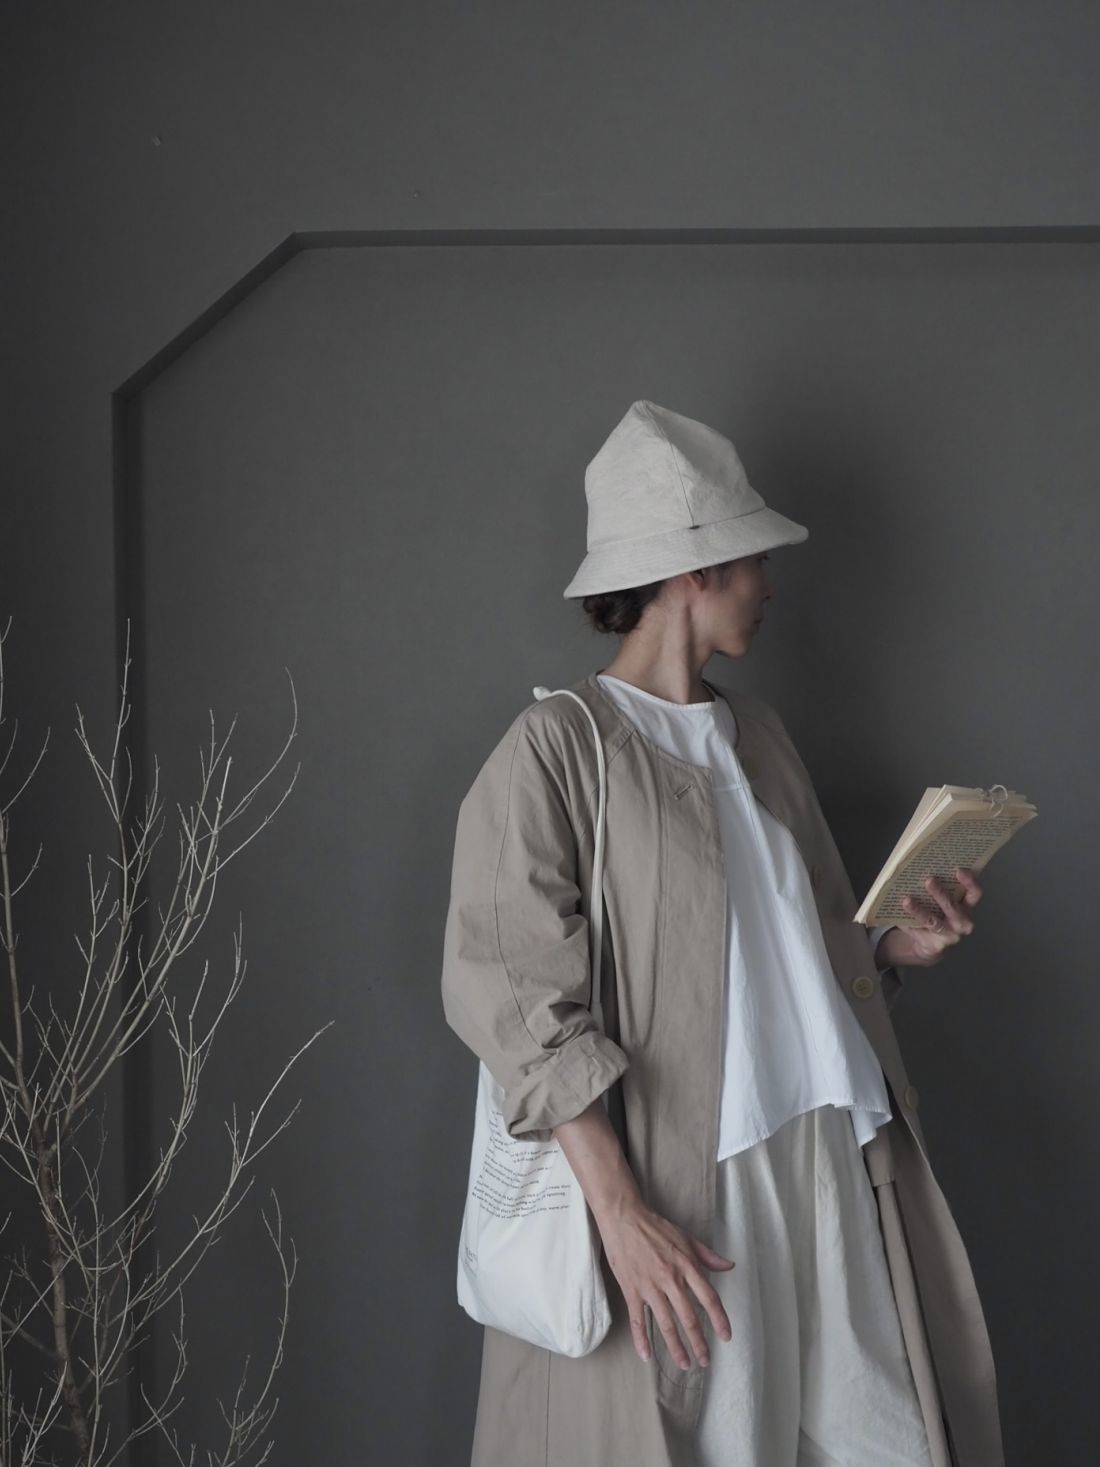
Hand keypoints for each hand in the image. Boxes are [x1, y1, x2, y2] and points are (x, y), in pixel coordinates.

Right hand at [596, 1197, 734, 1368]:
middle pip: (689, 1317)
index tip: (726, 1337)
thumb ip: (707, 1255)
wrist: (624, 1217)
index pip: (708, 1297)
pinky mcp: (631, 1290)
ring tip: (684, 1364)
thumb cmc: (656, 1227)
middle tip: (705, 1361)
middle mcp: (670, 1279)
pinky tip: (646, 1356)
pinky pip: (637, 1319)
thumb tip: (729, 1266)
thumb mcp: (686, 1237)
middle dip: (699, 1342)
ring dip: (676, 1347)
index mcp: (686, 1265)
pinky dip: (641, 1339)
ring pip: (666, 1323)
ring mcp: (649, 1286)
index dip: (719, 1319)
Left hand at [877, 866, 982, 967]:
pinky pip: (918, 932)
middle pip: (953, 907)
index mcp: (968, 907)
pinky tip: (897, 914)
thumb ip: (941, 889)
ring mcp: (951, 937)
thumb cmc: (939, 915)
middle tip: (929, 880)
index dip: (970, 882)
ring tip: (906, 900)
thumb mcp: (945, 903)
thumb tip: (920, 870)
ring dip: (919, 910)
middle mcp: (963, 923)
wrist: (933, 945)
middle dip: (940, 893)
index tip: (959, 869)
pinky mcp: (935, 946)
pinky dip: (907, 922)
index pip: (975, 893)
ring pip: (934, 922)